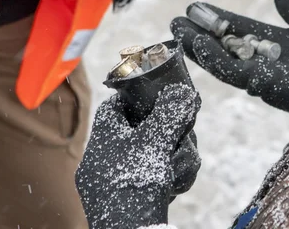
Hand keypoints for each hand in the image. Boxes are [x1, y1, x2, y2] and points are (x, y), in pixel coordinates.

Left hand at [75, 85, 200, 227]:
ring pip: (155, 155)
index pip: (115, 106)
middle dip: (170, 134)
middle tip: (184, 136)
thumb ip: (170, 112)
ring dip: (175, 158)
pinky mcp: (128, 199)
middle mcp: (105, 157)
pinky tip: (175, 185)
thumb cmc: (136, 182)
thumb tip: (182, 90)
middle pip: (143, 130)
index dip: (138, 98)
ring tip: (179, 167)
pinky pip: (153, 178)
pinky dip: (169, 178)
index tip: (160, 97)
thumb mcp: (156, 140)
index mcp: (104, 137)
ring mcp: (115, 180)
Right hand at [171, 0, 288, 117]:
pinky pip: (233, 72)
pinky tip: (200, 45)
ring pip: (221, 59)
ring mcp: (259, 72)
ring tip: (179, 31)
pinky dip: (215, 59)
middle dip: (199, 34)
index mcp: (269, 41)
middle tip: (175, 21)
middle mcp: (259, 58)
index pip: (236, 28)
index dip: (216, 18)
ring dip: (199, 46)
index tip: (194, 7)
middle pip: (222, 45)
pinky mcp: (262, 84)